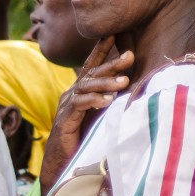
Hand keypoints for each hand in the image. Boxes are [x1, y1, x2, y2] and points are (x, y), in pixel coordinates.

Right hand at [38, 36, 133, 190]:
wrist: (62, 163)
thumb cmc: (84, 138)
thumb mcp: (100, 114)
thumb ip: (110, 100)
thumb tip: (132, 87)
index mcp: (81, 90)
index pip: (92, 65)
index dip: (102, 48)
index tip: (114, 33)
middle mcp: (72, 93)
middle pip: (92, 73)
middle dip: (112, 63)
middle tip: (130, 56)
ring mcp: (68, 105)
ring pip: (87, 86)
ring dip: (106, 83)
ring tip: (124, 81)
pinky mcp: (65, 119)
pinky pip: (80, 105)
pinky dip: (94, 101)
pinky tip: (108, 101)